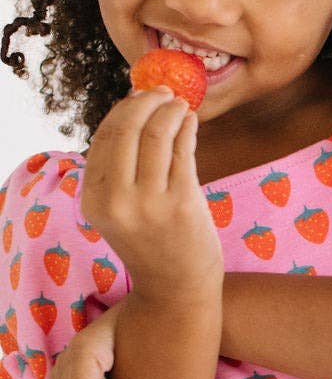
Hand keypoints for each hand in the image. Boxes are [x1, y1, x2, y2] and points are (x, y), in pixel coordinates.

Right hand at [79, 85, 222, 302]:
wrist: (176, 286)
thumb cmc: (152, 241)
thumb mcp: (120, 209)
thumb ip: (120, 171)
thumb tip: (135, 111)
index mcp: (93, 200)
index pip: (103, 139)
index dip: (122, 110)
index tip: (138, 95)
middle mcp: (116, 201)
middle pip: (128, 130)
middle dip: (146, 102)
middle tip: (163, 91)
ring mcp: (149, 203)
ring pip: (157, 136)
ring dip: (170, 111)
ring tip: (180, 104)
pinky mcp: (183, 203)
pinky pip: (183, 152)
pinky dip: (187, 129)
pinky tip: (190, 121)